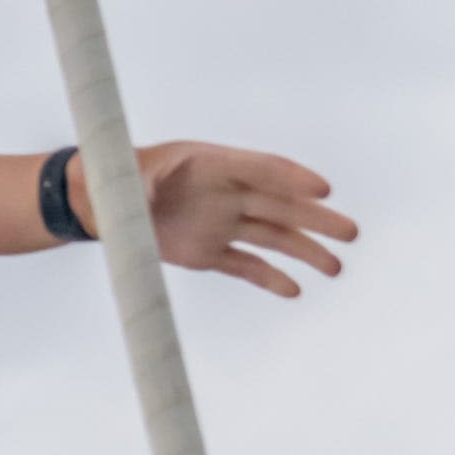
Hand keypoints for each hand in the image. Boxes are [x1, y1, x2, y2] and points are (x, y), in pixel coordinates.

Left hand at [73, 141, 357, 297]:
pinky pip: (247, 266)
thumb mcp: (124, 171)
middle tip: (351, 232)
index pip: (261, 168)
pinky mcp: (210, 253)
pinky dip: (269, 278)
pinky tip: (295, 290)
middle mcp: (227, 193)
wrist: (102, 205)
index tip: (322, 190)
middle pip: (281, 205)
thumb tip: (143, 188)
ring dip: (305, 252)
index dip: (292, 178)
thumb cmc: (116, 177)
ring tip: (335, 268)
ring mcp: (222, 224)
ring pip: (273, 238)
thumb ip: (140, 180)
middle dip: (316, 219)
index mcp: (213, 165)